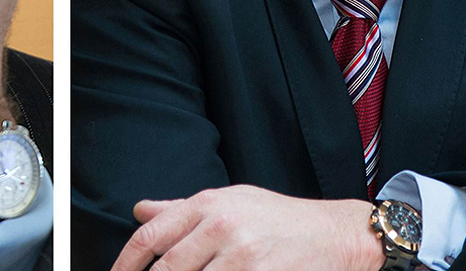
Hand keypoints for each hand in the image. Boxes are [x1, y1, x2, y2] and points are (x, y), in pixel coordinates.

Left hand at [112, 185, 382, 270]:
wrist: (337, 234)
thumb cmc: (281, 219)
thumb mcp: (231, 202)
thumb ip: (182, 210)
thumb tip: (140, 211)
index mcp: (208, 204)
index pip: (151, 236)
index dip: (127, 263)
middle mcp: (220, 224)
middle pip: (167, 269)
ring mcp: (242, 254)